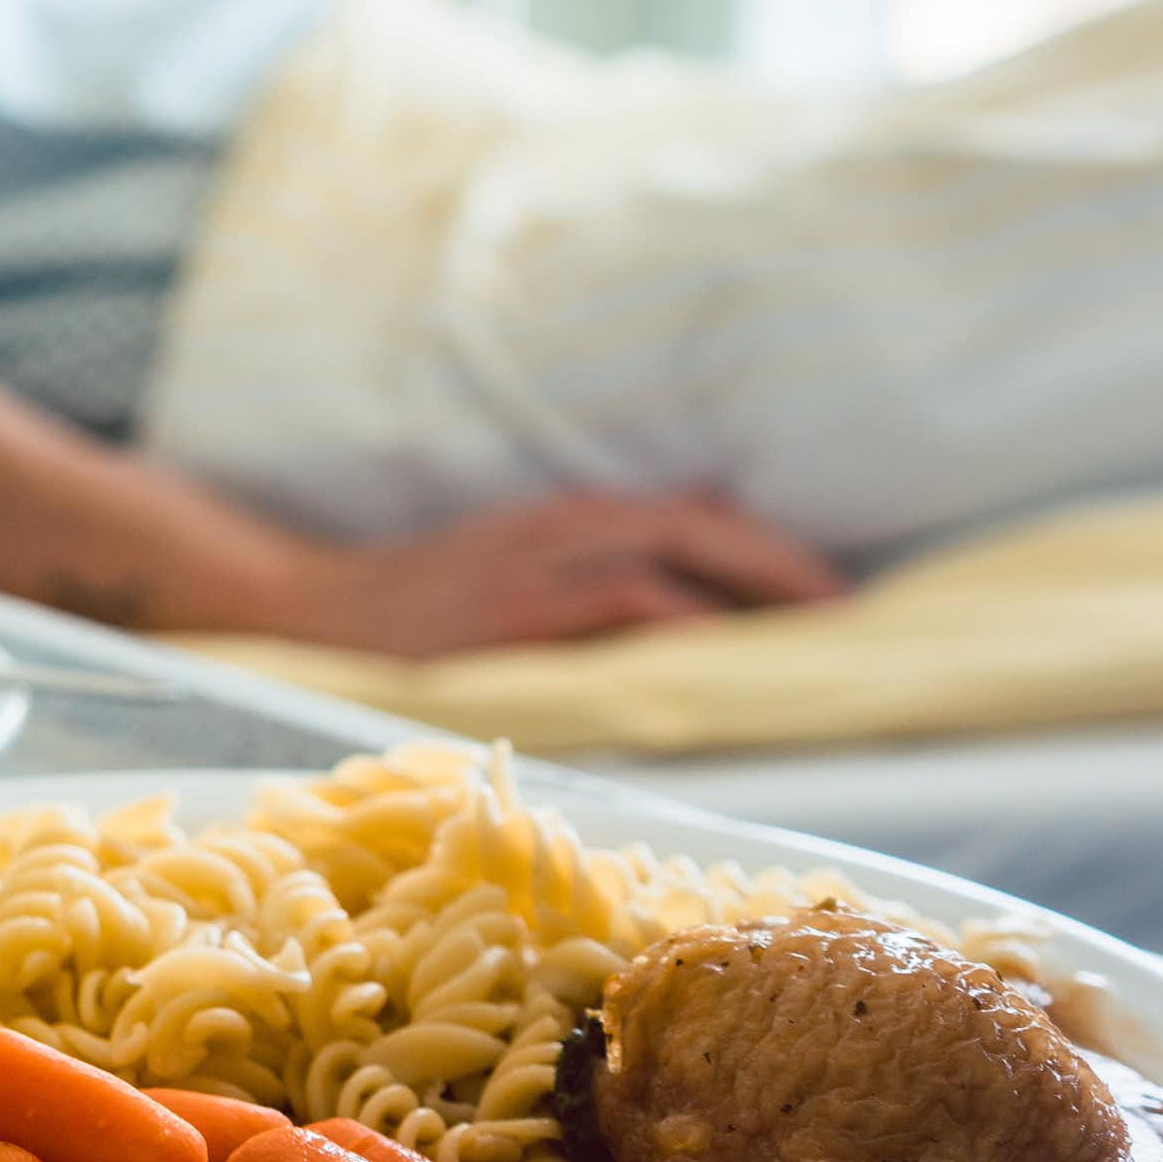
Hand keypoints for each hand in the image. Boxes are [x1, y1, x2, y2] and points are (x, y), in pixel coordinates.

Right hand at [275, 490, 847, 657]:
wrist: (316, 609)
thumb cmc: (417, 600)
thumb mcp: (515, 559)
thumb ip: (594, 559)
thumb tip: (687, 548)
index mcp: (567, 518)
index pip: (692, 515)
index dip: (766, 548)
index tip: (827, 590)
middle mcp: (564, 529)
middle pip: (700, 525)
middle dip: (780, 564)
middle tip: (846, 608)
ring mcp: (539, 567)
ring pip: (670, 554)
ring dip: (747, 586)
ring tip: (806, 628)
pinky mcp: (517, 612)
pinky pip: (617, 604)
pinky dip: (677, 617)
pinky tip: (720, 646)